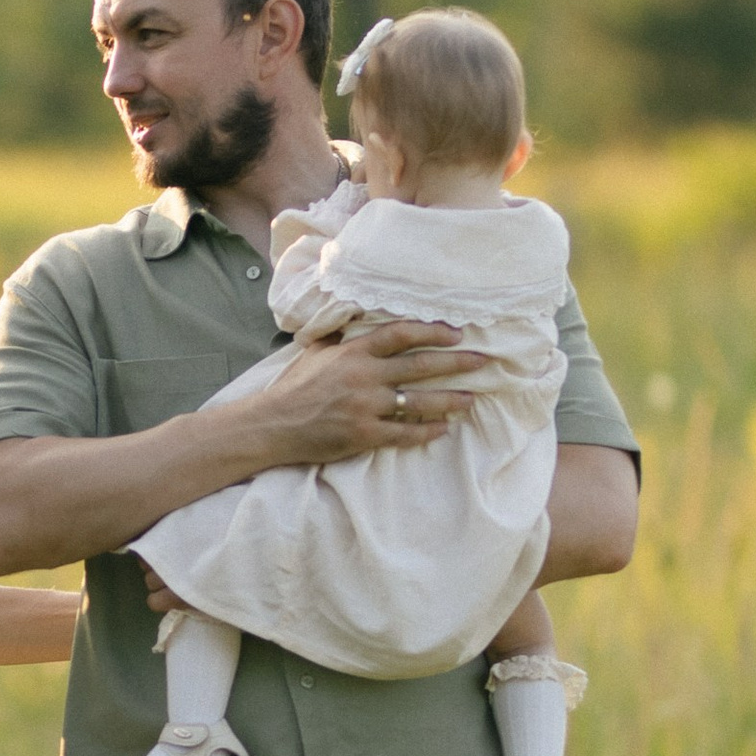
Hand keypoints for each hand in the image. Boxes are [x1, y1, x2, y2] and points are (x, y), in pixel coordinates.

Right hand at [228, 316, 482, 470]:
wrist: (272, 425)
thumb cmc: (292, 388)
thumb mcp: (315, 353)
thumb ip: (340, 338)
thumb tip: (354, 321)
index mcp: (353, 352)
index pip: (400, 334)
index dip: (431, 331)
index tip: (455, 333)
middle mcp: (364, 377)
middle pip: (420, 366)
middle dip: (457, 363)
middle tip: (483, 361)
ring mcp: (366, 407)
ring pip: (419, 401)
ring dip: (450, 400)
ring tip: (472, 399)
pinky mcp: (365, 435)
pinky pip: (405, 433)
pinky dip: (427, 432)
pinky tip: (444, 429)